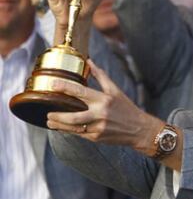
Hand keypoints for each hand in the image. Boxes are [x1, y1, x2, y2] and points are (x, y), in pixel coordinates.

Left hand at [47, 59, 161, 151]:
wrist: (139, 129)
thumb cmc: (126, 107)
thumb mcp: (115, 90)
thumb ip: (101, 76)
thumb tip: (89, 61)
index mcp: (104, 99)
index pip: (81, 92)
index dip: (65, 87)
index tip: (53, 84)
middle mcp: (100, 114)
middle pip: (74, 116)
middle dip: (58, 115)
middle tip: (47, 112)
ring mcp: (98, 127)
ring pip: (74, 128)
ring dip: (60, 125)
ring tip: (50, 121)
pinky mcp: (97, 138)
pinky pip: (79, 134)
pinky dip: (69, 130)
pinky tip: (62, 127)